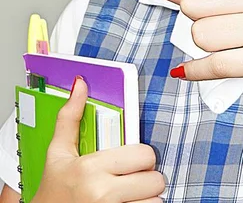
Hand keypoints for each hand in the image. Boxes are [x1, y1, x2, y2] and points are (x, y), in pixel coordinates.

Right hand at [33, 77, 164, 202]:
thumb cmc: (53, 191)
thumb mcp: (57, 153)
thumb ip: (70, 118)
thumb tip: (80, 85)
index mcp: (90, 168)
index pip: (144, 154)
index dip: (141, 156)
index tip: (131, 161)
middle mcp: (102, 194)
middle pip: (154, 180)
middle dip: (147, 179)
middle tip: (131, 179)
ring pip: (155, 202)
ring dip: (146, 199)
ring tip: (129, 195)